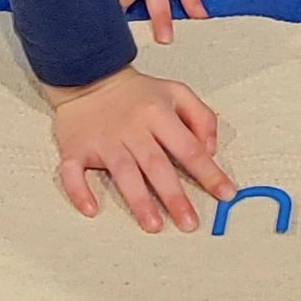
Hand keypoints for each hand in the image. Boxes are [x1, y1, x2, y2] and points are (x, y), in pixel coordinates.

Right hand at [45, 65, 233, 232]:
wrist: (89, 75)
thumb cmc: (136, 93)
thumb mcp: (175, 92)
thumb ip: (201, 117)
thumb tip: (211, 150)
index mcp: (157, 113)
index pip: (189, 147)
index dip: (209, 172)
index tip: (225, 194)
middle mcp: (132, 128)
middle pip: (156, 164)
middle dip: (174, 196)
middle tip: (189, 223)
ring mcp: (104, 140)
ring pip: (123, 172)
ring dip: (138, 200)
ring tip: (154, 225)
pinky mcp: (76, 148)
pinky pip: (74, 172)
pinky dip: (80, 191)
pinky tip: (91, 209)